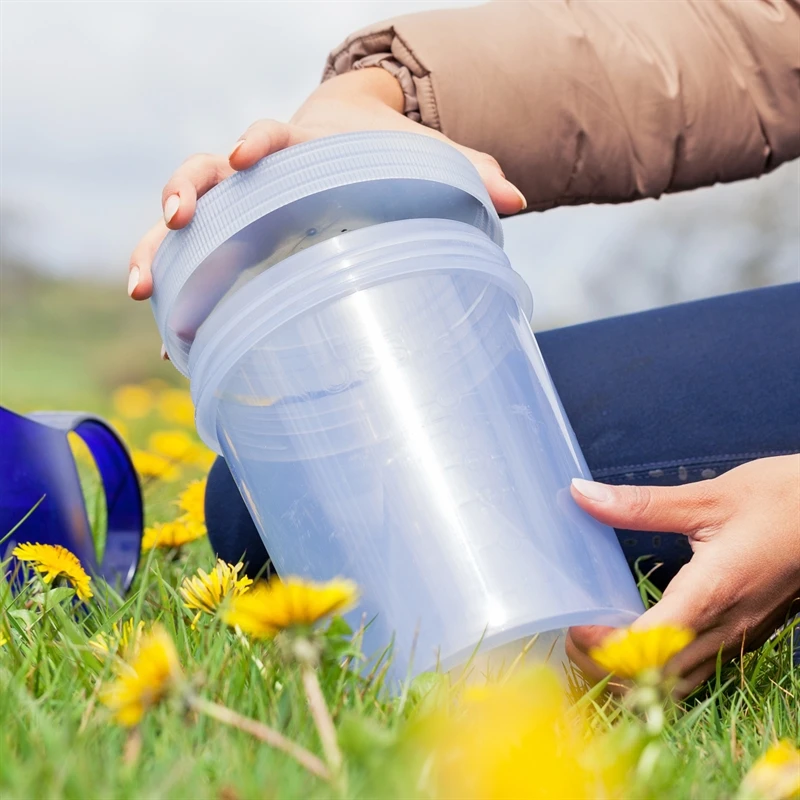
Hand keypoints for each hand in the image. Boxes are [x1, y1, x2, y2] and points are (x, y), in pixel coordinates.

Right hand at [127, 68, 526, 301]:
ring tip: (143, 290)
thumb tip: (518, 199)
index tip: (246, 157)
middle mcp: (256, 175)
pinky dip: (180, 297)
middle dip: (182, 191)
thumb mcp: (423, 157)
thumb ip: (467, 171)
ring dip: (156, 248)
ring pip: (181, 222)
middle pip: (203, 171)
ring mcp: (237, 208)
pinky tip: (174, 346)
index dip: (254, 144)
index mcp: (300, 146)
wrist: (349, 141)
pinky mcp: (232, 241)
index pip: (269, 136)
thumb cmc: (385, 151)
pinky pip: (193, 265)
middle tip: (174, 219)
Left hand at [566, 454, 799, 692]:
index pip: (648, 647)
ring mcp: (738, 638)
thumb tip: (581, 493)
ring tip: (597, 644)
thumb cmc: (783, 500)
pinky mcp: (744, 636)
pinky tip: (637, 643)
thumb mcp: (708, 498)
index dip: (604, 649)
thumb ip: (640, 504)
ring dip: (630, 677)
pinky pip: (694, 672)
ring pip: (676, 686)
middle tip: (573, 637)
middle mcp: (726, 628)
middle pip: (657, 680)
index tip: (572, 627)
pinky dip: (656, 671)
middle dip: (606, 669)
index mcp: (713, 593)